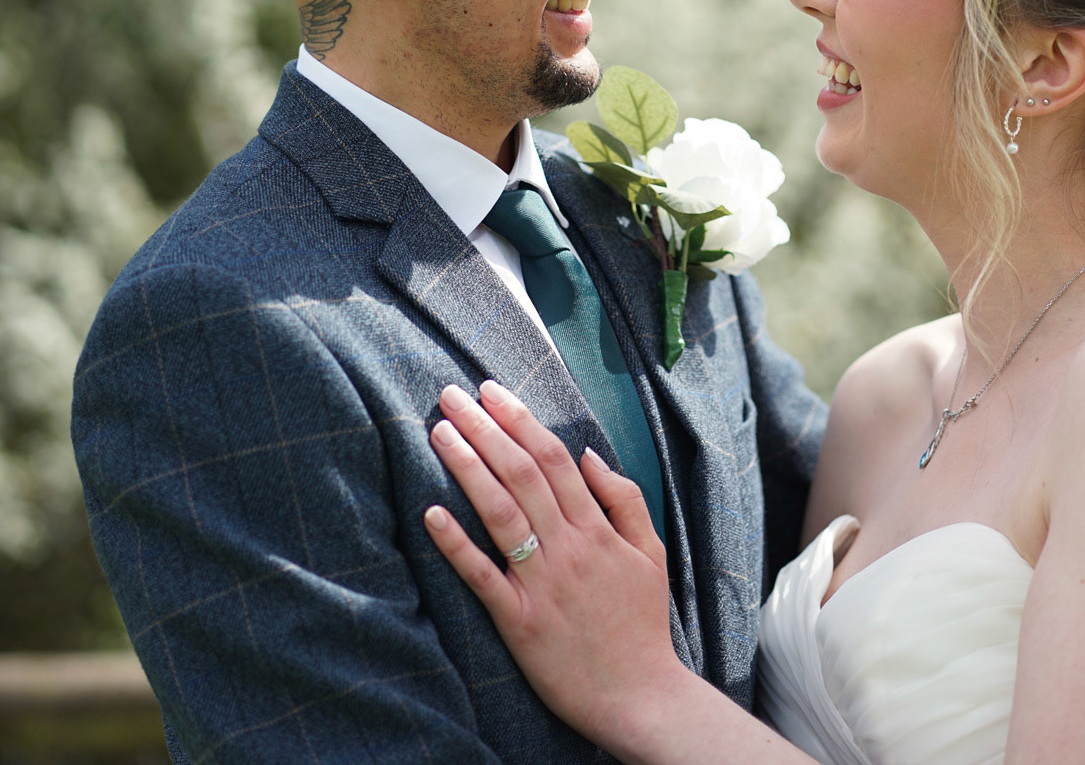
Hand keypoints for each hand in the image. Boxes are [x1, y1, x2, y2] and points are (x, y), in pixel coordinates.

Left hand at [425, 380, 685, 748]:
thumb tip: (589, 454)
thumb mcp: (652, 553)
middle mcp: (569, 547)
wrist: (640, 695)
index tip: (490, 390)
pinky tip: (431, 513)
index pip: (553, 458)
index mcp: (598, 528)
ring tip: (438, 431)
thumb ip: (625, 500)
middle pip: (521, 473)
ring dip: (467, 466)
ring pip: (500, 511)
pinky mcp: (519, 621)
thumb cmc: (641, 624)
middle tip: (450, 395)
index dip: (519, 419)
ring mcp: (542, 583)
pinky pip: (482, 576)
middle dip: (484, 428)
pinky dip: (456, 543)